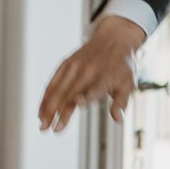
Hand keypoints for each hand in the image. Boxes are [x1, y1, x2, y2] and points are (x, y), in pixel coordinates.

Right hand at [38, 14, 144, 131]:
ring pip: (57, 89)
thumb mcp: (128, 84)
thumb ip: (121, 102)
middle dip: (58, 112)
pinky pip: (53, 83)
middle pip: (69, 93)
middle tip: (49, 129)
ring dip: (47, 107)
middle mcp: (87, 71)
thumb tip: (118, 119)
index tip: (76, 105)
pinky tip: (41, 111)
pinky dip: (46, 97)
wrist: (114, 39)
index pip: (94, 89)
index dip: (85, 97)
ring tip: (42, 124)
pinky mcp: (66, 64)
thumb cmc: (122, 66)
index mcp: (105, 76)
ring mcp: (74, 66)